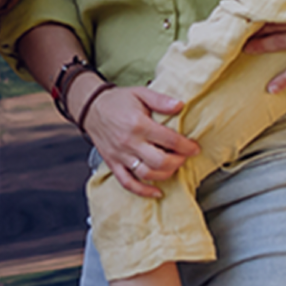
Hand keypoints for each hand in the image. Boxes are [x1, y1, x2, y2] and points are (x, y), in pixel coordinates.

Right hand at [81, 84, 199, 197]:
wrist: (91, 108)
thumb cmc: (117, 101)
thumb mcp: (140, 93)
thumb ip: (160, 100)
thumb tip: (180, 106)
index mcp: (138, 124)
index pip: (169, 140)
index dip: (186, 146)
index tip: (194, 148)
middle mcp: (129, 142)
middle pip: (160, 161)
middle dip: (178, 161)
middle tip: (184, 157)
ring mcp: (120, 155)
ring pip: (147, 173)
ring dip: (165, 174)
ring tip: (172, 167)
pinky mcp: (113, 163)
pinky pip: (128, 182)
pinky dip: (143, 191)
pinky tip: (156, 192)